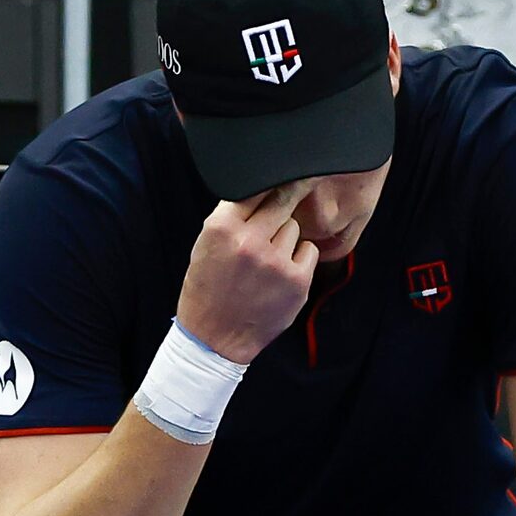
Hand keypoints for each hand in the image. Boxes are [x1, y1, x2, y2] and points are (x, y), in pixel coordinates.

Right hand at [176, 178, 317, 363]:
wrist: (213, 337)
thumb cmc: (208, 289)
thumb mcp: (205, 244)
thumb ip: (232, 216)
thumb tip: (263, 187)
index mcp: (222, 228)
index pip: (255, 186)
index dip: (268, 182)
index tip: (278, 178)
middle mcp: (250, 242)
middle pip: (282, 199)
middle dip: (283, 200)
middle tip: (281, 209)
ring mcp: (276, 262)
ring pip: (294, 227)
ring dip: (285, 237)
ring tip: (267, 259)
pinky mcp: (296, 281)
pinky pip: (310, 250)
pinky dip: (299, 257)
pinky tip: (280, 272)